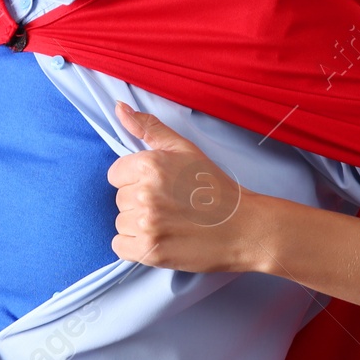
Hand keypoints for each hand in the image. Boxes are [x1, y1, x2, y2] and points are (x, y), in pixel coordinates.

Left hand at [107, 100, 258, 272]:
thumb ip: (148, 127)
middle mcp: (144, 193)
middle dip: (140, 202)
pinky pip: (120, 246)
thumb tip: (119, 108)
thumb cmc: (215, 187)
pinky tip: (159, 239)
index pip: (116, 174)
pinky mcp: (150, 251)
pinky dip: (135, 246)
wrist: (243, 228)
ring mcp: (147, 224)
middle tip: (170, 205)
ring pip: (121, 223)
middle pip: (119, 199)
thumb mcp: (184, 149)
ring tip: (169, 222)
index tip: (160, 186)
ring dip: (138, 225)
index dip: (136, 180)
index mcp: (149, 165)